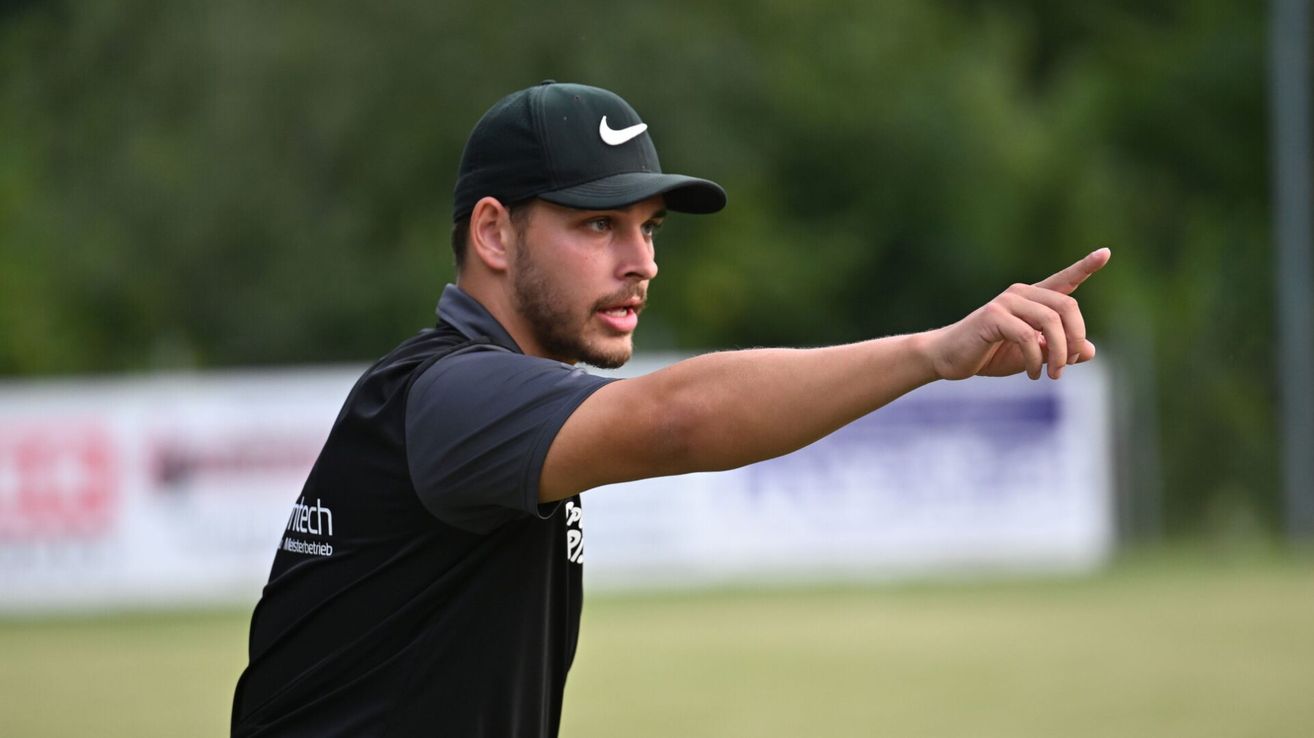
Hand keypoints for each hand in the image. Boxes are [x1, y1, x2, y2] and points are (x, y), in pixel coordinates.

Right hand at [922, 248, 1110, 380]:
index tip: (1106, 253)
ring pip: (1050, 322)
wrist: (948, 358)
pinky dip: (1036, 359)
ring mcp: (1006, 302)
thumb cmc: (989, 354)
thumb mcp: (1032, 356)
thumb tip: (1088, 351)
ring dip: (1058, 353)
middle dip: (1075, 339)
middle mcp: (1021, 293)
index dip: (1085, 266)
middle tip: (1068, 365)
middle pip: (1067, 307)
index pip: (1064, 279)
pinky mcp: (993, 316)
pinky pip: (1028, 336)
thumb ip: (1058, 351)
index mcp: (1032, 299)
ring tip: (1052, 374)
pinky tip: (1033, 373)